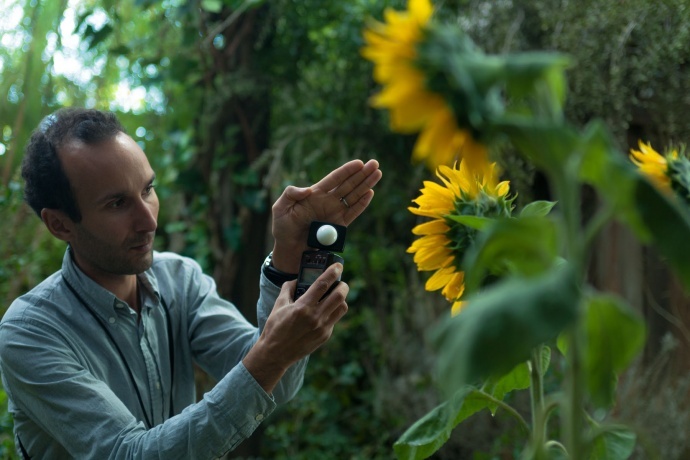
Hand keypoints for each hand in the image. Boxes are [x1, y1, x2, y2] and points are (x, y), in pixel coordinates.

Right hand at [242, 263, 347, 392]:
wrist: (275, 354)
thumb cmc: (275, 328)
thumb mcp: (278, 305)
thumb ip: (288, 288)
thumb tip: (298, 279)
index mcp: (303, 307)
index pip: (323, 284)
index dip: (333, 272)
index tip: (338, 266)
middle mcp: (315, 317)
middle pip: (339, 295)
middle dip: (343, 285)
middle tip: (340, 282)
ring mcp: (322, 328)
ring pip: (342, 307)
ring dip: (340, 299)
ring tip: (334, 296)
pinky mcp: (325, 336)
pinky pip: (334, 319)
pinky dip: (332, 311)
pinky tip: (324, 311)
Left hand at [270, 159, 381, 272]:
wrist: (289, 249)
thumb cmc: (283, 227)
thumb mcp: (280, 207)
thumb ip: (290, 193)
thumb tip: (307, 189)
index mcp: (315, 194)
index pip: (334, 179)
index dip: (347, 170)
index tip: (359, 163)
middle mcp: (327, 201)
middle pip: (348, 184)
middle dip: (362, 174)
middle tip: (375, 164)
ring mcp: (334, 213)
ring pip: (354, 196)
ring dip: (366, 185)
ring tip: (378, 174)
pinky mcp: (339, 226)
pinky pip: (353, 213)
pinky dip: (362, 204)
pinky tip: (370, 193)